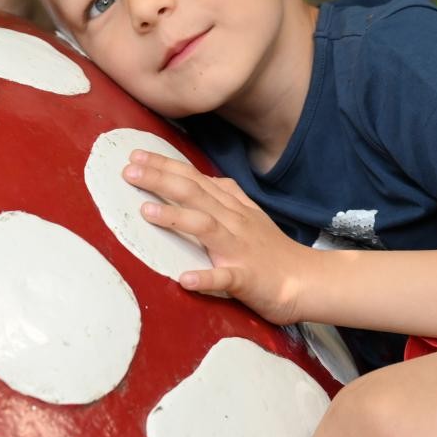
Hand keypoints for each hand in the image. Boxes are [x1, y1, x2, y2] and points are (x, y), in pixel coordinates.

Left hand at [123, 149, 311, 324]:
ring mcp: (239, 249)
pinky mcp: (246, 278)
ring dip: (175, 217)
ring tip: (146, 211)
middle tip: (129, 171)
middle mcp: (233, 221)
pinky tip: (184, 279)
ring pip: (206, 226)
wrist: (307, 281)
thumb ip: (224, 196)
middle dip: (160, 179)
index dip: (165, 165)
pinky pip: (224, 277)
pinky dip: (205, 278)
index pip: (194, 179)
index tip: (136, 156)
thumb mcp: (248, 215)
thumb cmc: (272, 250)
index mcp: (232, 207)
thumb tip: (198, 178)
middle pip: (194, 193)